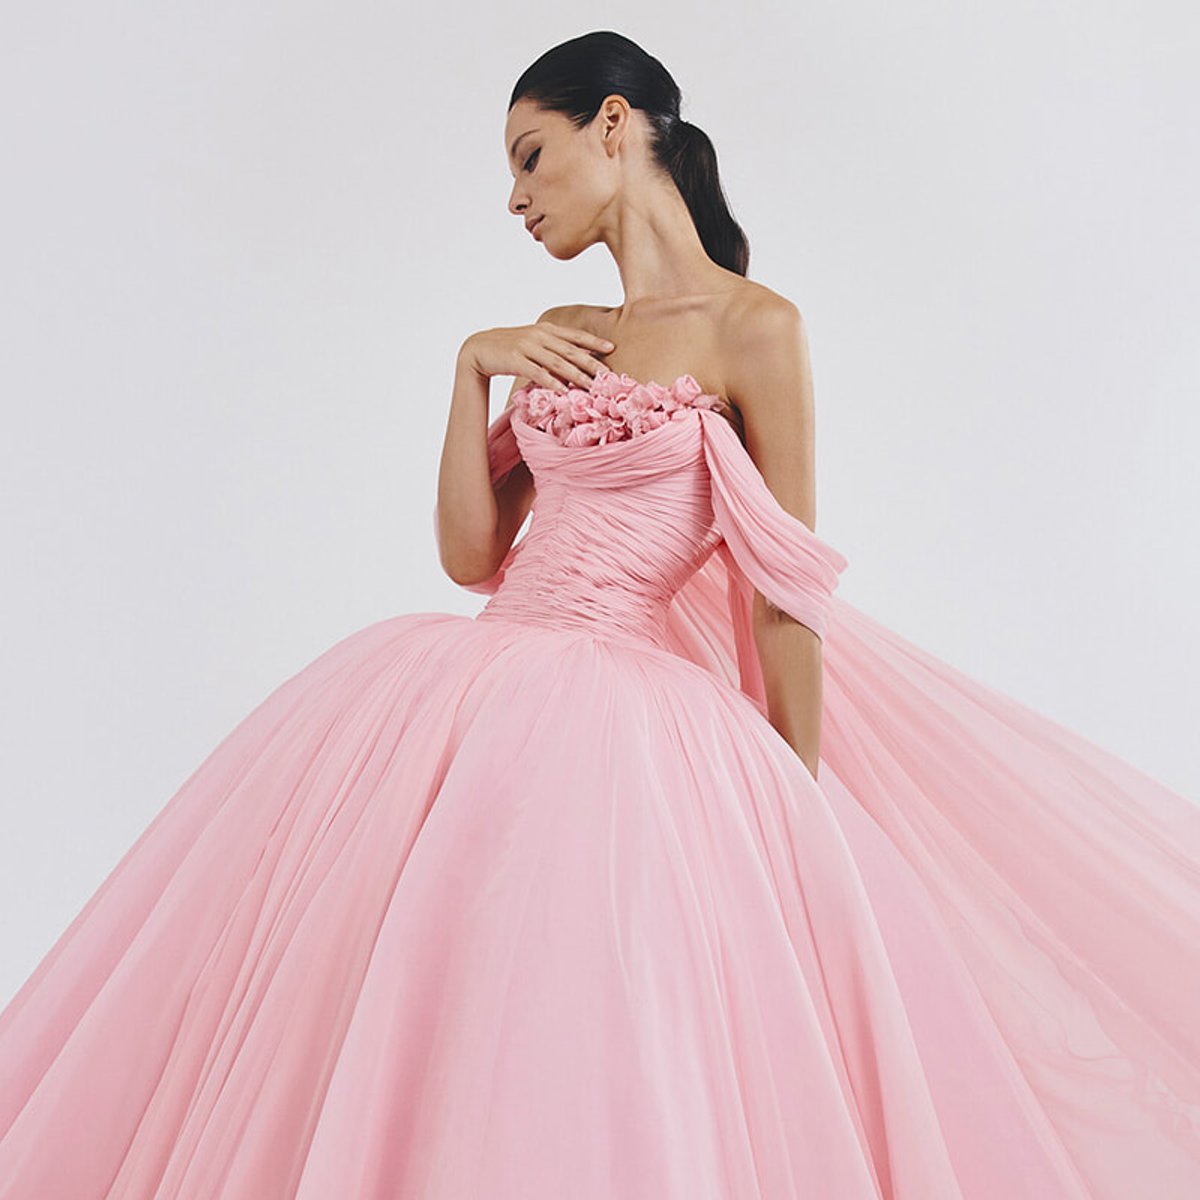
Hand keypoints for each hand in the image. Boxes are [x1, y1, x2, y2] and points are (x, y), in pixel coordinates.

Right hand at [460, 321, 615, 390]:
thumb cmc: (509, 348)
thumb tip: (576, 360)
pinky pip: (538, 373)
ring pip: (557, 362)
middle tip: (607, 375)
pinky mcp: (516, 360)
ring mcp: (527, 347)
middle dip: (591, 363)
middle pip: (570, 350)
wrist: (479, 348)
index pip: (574, 335)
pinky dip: (552, 382)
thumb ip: (553, 347)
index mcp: (546, 329)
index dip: (593, 342)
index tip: (611, 349)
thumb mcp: (533, 342)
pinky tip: (564, 391)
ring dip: (577, 375)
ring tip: (592, 387)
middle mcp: (539, 336)